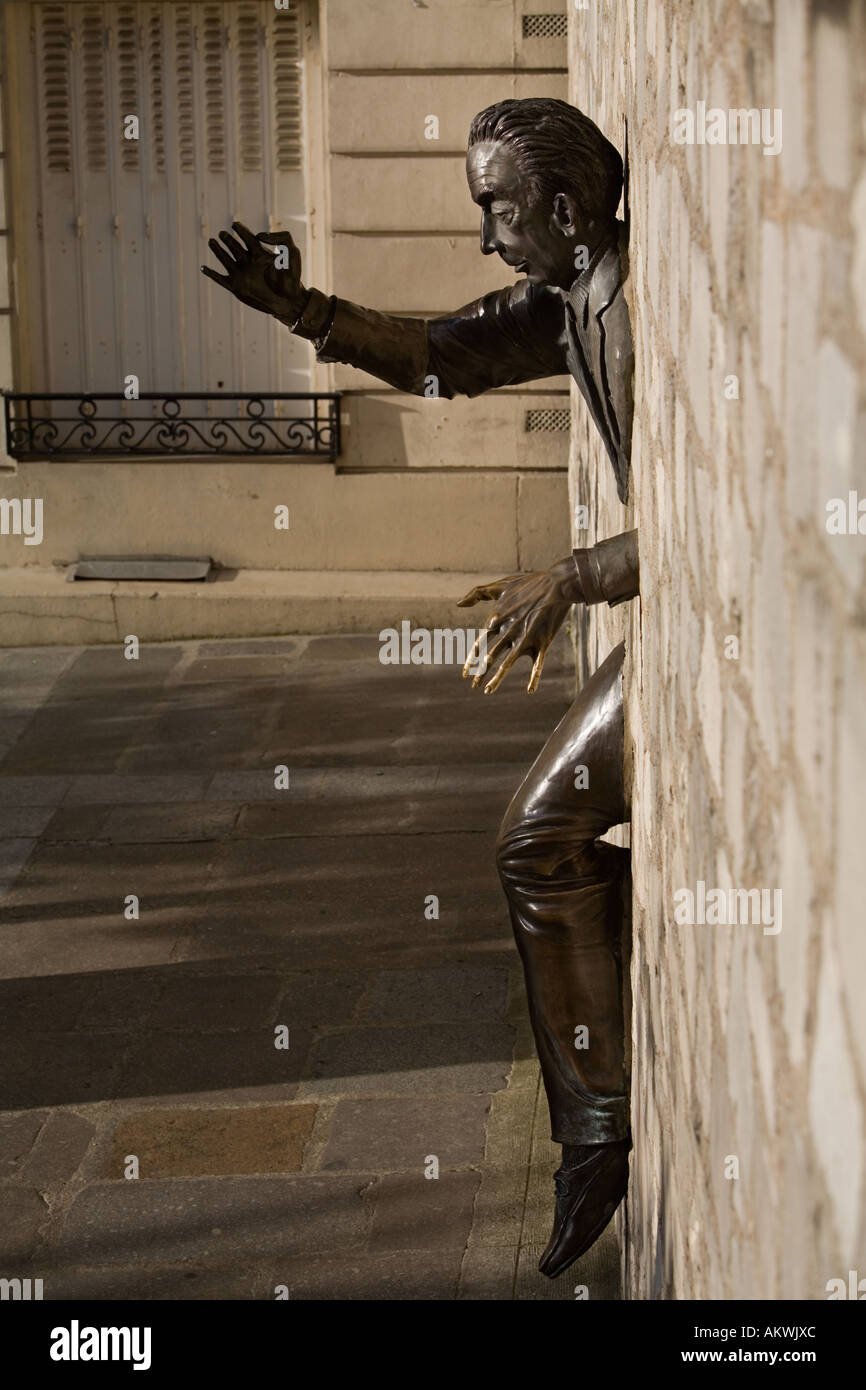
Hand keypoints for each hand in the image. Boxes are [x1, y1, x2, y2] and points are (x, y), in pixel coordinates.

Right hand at [201, 221, 306, 322]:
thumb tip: (259, 235)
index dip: (241, 230)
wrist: (289, 301)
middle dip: (228, 239)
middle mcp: (249, 263)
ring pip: (225, 259)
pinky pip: (220, 279)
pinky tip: (203, 267)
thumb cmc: (292, 278)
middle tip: (222, 233)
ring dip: (218, 250)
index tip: (235, 224)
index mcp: (260, 254)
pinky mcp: (237, 287)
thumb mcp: (292, 253)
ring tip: (211, 241)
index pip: (248, 238)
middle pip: (234, 247)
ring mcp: (242, 274)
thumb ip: (280, 238)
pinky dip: (211, 274)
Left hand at [457, 555, 582, 693]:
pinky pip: (537, 665)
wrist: (557, 584)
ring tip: (487, 691)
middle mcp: (508, 631)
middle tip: (473, 686)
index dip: (471, 659)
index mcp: (497, 619)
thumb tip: (458, 603)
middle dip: (480, 673)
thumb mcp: (501, 585)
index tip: (465, 672)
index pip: (479, 643)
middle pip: (490, 657)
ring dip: (496, 679)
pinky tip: (530, 691)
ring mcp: (525, 638)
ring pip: (507, 664)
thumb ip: (478, 593)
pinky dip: (534, 678)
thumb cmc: (529, 583)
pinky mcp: (542, 642)